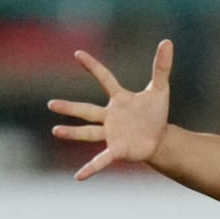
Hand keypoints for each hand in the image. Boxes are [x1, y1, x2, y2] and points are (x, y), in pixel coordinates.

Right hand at [48, 40, 173, 179]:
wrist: (160, 139)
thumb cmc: (156, 114)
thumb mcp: (160, 90)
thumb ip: (161, 67)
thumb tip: (167, 41)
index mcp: (119, 99)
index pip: (105, 79)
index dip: (93, 67)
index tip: (78, 54)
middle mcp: (110, 115)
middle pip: (87, 110)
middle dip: (70, 107)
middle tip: (51, 104)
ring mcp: (111, 133)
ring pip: (88, 132)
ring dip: (73, 132)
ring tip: (56, 131)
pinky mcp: (116, 149)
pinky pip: (101, 159)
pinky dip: (91, 168)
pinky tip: (78, 177)